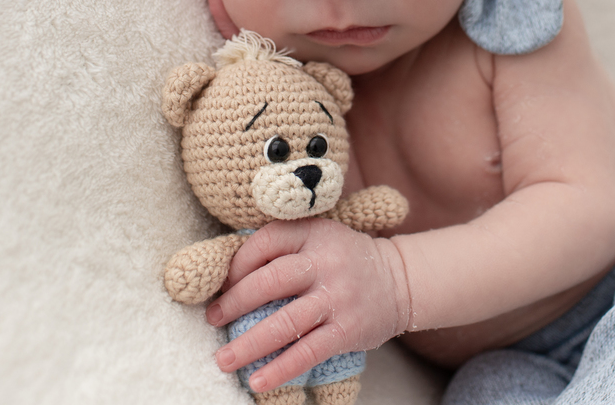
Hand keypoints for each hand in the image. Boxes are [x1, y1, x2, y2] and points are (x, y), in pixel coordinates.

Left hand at [204, 218, 411, 392]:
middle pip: (270, 281)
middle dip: (234, 303)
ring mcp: (337, 297)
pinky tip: (258, 381)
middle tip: (212, 319)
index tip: (222, 284)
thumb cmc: (345, 260)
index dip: (238, 263)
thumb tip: (229, 277)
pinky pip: (307, 352)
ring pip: (285, 322)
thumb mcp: (319, 237)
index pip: (266, 242)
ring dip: (249, 344)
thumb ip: (283, 248)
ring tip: (223, 360)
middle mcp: (325, 263)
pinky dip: (280, 369)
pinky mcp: (348, 330)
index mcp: (313, 234)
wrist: (401, 280)